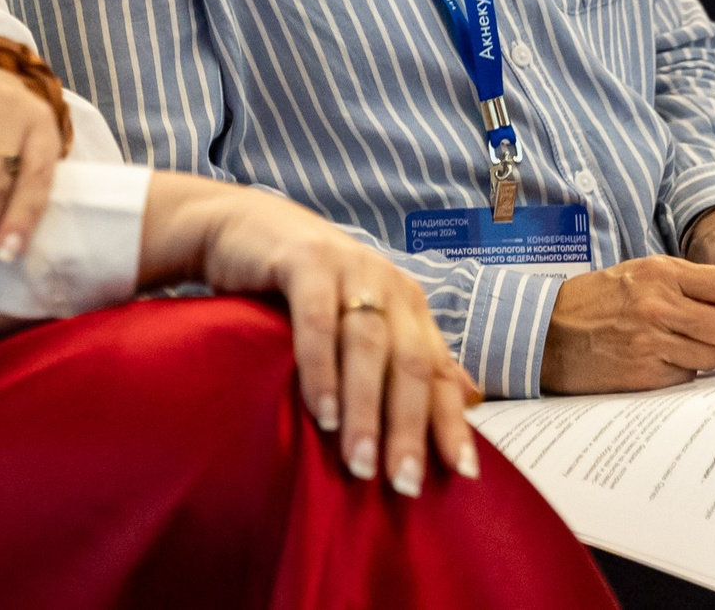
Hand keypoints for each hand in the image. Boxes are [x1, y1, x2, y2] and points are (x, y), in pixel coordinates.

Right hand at [139, 173, 482, 495]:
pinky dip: (322, 370)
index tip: (461, 474)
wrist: (245, 229)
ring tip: (361, 462)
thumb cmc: (304, 287)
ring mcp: (351, 268)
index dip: (451, 422)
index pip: (440, 371)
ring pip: (368, 348)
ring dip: (366, 410)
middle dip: (409, 429)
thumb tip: (470, 398)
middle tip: (403, 484)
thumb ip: (408, 357)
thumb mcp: (360, 320)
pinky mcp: (307, 262)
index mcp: (409, 305)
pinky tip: (321, 413)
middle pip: (410, 365)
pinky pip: (319, 322)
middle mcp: (389, 285)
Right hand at [542, 255, 714, 392]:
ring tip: (675, 344)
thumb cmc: (597, 301)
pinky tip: (656, 360)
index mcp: (662, 273)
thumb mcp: (641, 274)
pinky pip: (688, 378)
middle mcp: (659, 304)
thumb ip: (690, 282)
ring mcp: (651, 341)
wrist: (544, 330)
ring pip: (714, 356)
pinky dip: (680, 372)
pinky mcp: (644, 374)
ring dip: (704, 355)